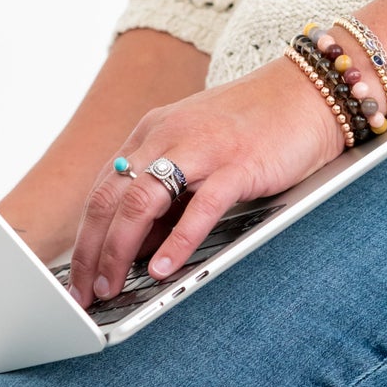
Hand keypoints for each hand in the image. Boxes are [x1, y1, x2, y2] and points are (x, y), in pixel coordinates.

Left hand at [68, 56, 344, 307]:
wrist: (310, 91)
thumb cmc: (256, 129)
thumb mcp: (196, 157)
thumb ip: (167, 198)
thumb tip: (138, 250)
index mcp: (152, 133)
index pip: (102, 191)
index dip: (84, 239)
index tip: (76, 278)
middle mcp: (166, 136)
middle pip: (109, 200)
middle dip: (90, 253)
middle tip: (83, 295)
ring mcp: (201, 149)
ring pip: (141, 203)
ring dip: (119, 252)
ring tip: (111, 288)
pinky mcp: (237, 164)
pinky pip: (198, 208)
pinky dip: (175, 243)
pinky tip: (161, 270)